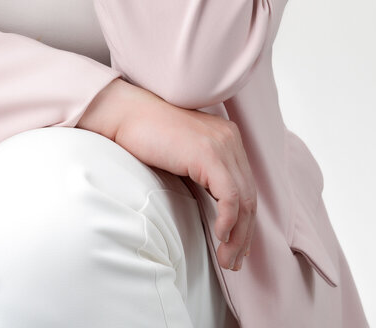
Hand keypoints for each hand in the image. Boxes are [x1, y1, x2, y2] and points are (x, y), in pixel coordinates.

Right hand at [78, 79, 256, 271]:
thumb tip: (219, 210)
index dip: (246, 221)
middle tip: (234, 261)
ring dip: (237, 236)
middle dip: (244, 234)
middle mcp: (230, 138)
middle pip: (249, 196)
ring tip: (226, 259)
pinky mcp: (210, 154)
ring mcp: (222, 144)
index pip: (246, 186)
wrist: (126, 114)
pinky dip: (228, 221)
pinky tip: (219, 236)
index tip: (239, 247)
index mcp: (228, 137)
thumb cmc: (147, 136)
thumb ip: (206, 172)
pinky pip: (230, 196)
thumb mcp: (186, 155)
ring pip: (243, 200)